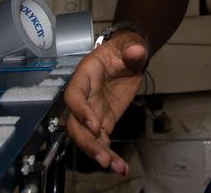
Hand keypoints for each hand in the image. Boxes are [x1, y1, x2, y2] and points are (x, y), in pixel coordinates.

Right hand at [63, 32, 148, 174]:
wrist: (129, 58)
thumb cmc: (123, 49)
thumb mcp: (129, 45)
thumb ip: (132, 48)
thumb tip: (135, 50)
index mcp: (85, 76)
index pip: (75, 95)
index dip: (81, 111)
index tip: (95, 125)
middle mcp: (84, 97)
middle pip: (76, 123)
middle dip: (87, 142)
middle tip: (103, 156)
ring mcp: (92, 112)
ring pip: (87, 137)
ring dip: (97, 153)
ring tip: (114, 166)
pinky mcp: (103, 122)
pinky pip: (102, 141)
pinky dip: (110, 154)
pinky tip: (120, 167)